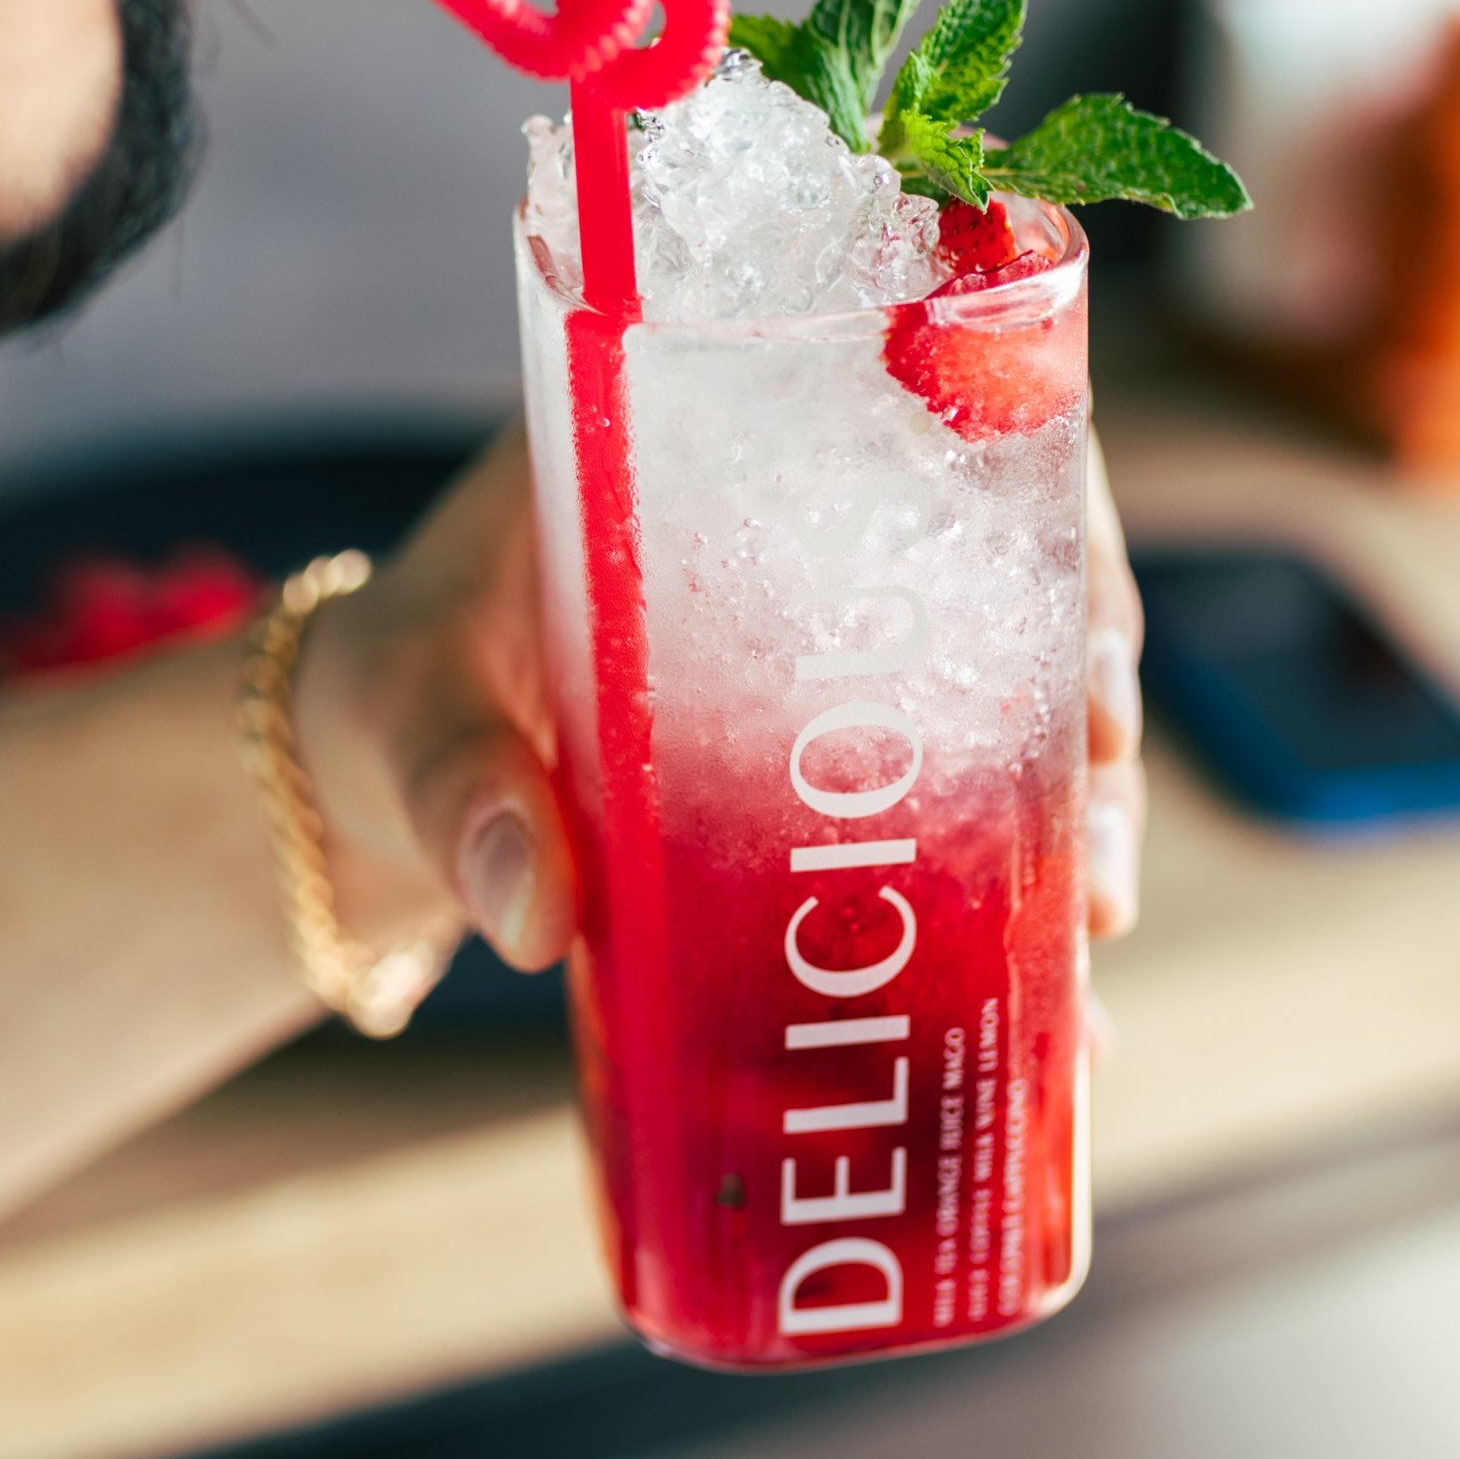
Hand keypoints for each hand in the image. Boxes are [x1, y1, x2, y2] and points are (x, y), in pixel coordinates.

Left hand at [299, 418, 1147, 977]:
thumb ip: (459, 793)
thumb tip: (533, 911)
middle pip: (1018, 593)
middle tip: (1096, 852)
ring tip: (1090, 930)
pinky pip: (956, 825)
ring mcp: (835, 670)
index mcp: (728, 448)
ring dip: (1076, 821)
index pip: (939, 437)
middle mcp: (815, 544)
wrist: (362, 776)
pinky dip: (1011, 915)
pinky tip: (1059, 1021)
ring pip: (1014, 718)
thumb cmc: (388, 693)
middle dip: (1094, 717)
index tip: (1091, 654)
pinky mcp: (831, 779)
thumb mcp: (410, 713)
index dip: (1051, 533)